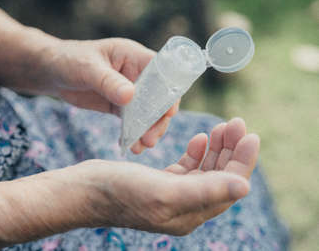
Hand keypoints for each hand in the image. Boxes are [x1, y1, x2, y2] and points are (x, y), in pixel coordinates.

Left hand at [47, 38, 179, 153]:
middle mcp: (135, 73)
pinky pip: (131, 121)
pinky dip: (132, 133)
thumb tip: (130, 96)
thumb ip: (108, 82)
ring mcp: (128, 90)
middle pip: (157, 97)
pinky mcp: (118, 105)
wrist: (51, 71)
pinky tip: (130, 146)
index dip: (168, 91)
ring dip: (146, 129)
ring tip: (142, 147)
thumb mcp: (87, 68)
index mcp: (133, 56)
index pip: (161, 73)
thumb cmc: (69, 60)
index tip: (168, 113)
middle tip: (151, 139)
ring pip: (146, 112)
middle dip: (157, 118)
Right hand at [76, 118, 257, 234]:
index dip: (242, 161)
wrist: (84, 191)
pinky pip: (187, 168)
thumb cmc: (118, 191)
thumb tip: (245, 188)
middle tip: (236, 121)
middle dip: (231, 150)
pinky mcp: (159, 183)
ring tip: (222, 126)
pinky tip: (199, 138)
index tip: (250, 134)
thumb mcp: (163, 190)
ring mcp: (171, 195)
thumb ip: (204, 190)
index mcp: (190, 213)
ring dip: (216, 148)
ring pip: (205, 170)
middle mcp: (185, 207)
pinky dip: (196, 152)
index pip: (228, 187)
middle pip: (219, 177)